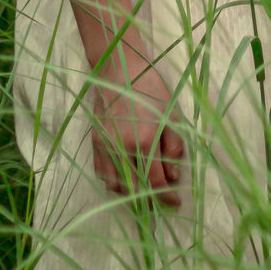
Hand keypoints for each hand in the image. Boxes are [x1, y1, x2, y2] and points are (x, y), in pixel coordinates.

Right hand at [91, 59, 184, 207]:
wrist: (120, 67)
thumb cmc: (150, 87)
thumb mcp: (171, 114)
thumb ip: (173, 147)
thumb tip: (173, 175)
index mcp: (144, 141)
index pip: (155, 182)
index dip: (166, 196)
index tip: (175, 202)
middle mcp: (122, 148)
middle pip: (134, 189)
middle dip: (149, 200)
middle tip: (160, 201)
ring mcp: (105, 146)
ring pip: (115, 184)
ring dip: (130, 193)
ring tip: (143, 190)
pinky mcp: (95, 141)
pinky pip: (101, 172)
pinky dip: (113, 181)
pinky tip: (124, 178)